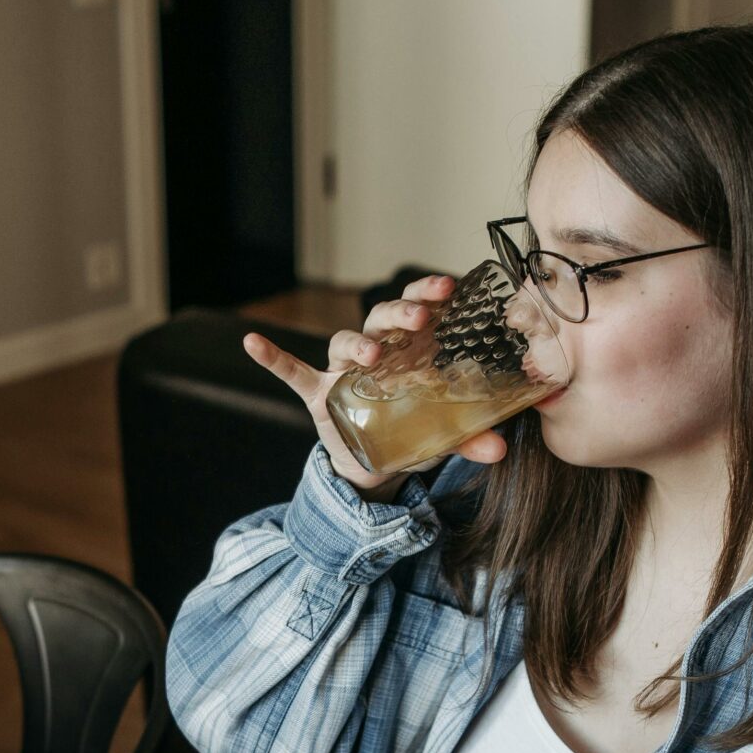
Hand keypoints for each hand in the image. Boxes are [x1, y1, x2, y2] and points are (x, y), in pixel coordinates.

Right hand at [240, 273, 510, 498]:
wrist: (374, 466)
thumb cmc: (411, 433)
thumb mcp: (443, 436)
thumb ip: (470, 437)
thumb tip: (499, 448)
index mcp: (410, 349)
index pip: (419, 310)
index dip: (429, 294)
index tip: (448, 287)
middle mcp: (375, 350)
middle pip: (381, 318)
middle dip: (399, 314)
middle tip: (420, 320)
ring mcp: (342, 370)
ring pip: (343, 341)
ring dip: (356, 342)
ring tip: (369, 354)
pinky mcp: (318, 394)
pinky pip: (292, 371)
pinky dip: (273, 358)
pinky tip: (253, 342)